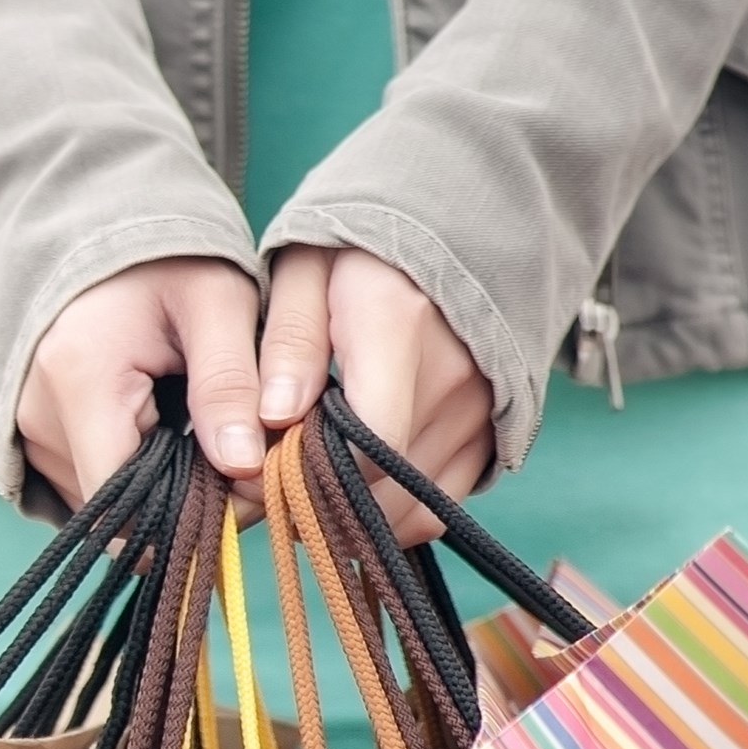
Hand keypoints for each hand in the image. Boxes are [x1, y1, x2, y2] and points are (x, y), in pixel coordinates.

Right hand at [17, 257, 265, 506]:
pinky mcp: (32, 435)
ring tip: (205, 436)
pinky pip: (91, 483)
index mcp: (80, 379)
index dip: (191, 516)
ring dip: (163, 491)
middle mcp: (38, 415)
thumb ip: (230, 382)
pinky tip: (169, 433)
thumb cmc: (164, 258)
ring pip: (106, 505)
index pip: (123, 504)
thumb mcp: (217, 302)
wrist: (96, 226)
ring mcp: (28, 429)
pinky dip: (138, 476)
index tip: (247, 490)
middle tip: (243, 461)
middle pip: (117, 510)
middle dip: (188, 503)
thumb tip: (244, 466)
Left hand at [255, 246, 490, 545]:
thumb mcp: (304, 271)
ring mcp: (479, 412)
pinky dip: (387, 515)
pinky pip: (435, 509)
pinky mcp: (490, 437)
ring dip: (349, 517)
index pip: (365, 443)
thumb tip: (275, 415)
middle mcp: (452, 378)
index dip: (304, 477)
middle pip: (381, 488)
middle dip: (314, 505)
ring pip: (407, 511)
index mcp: (397, 327)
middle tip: (264, 487)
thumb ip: (290, 342)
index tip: (257, 474)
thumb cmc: (361, 249)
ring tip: (303, 485)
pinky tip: (349, 490)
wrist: (457, 231)